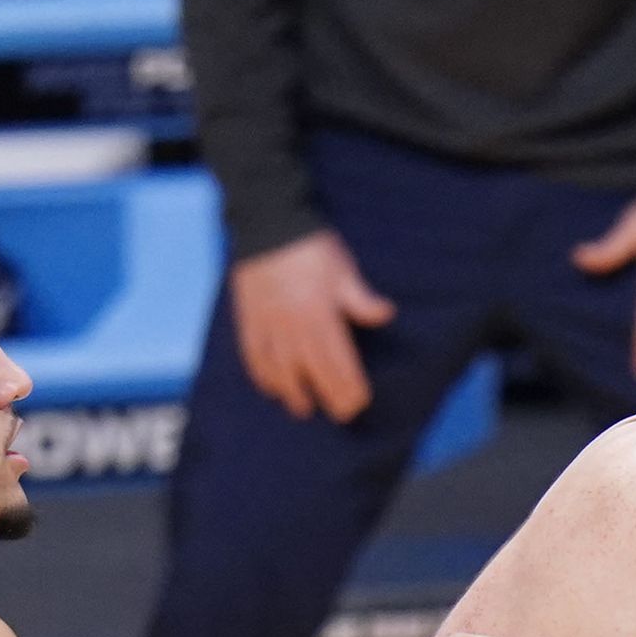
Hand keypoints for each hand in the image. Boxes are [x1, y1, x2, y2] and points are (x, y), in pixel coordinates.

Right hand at [229, 229, 396, 422]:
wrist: (268, 221)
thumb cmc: (311, 247)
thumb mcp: (344, 270)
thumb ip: (361, 299)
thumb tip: (386, 313)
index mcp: (321, 315)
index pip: (338, 361)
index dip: (350, 386)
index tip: (360, 402)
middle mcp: (293, 326)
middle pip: (312, 371)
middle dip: (329, 396)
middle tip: (342, 416)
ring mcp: (268, 324)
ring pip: (280, 369)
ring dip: (293, 392)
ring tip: (303, 409)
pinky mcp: (248, 318)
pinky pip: (253, 354)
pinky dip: (261, 374)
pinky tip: (270, 387)